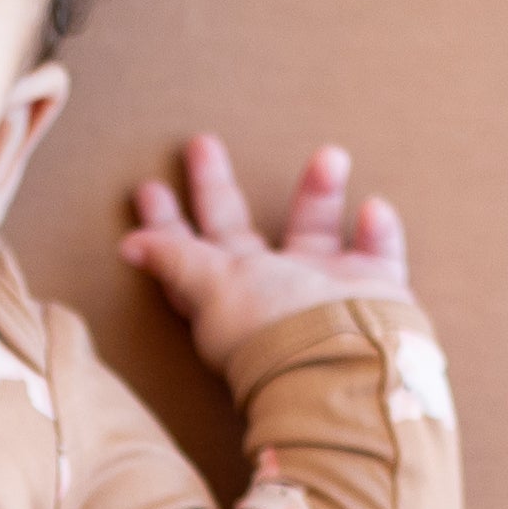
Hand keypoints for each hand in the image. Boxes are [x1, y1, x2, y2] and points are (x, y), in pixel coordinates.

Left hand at [119, 134, 412, 370]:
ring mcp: (323, 291)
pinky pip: (378, 252)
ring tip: (330, 155)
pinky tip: (374, 209)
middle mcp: (272, 289)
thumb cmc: (273, 329)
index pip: (186, 252)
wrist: (348, 367)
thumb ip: (177, 261)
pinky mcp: (374, 291)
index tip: (148, 186)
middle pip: (237, 230)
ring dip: (320, 191)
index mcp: (228, 291)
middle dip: (217, 188)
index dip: (166, 222)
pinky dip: (379, 231)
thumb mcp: (214, 288)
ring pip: (316, 229)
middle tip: (200, 142)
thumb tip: (128, 246)